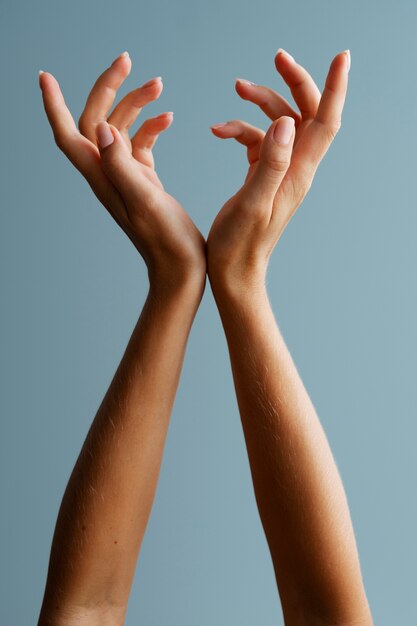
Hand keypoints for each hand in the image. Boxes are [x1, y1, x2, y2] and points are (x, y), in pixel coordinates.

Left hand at [39, 52, 205, 291]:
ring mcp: (126, 176)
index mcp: (102, 177)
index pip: (68, 135)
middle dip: (107, 88)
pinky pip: (141, 144)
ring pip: (120, 129)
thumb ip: (121, 166)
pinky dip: (152, 127)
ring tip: (159, 85)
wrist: (180, 268)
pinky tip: (169, 119)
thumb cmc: (166, 242)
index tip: (45, 76)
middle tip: (126, 59)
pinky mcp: (143, 180)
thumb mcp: (145, 201)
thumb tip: (102, 128)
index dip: (53, 105)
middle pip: (95, 121)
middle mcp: (108, 174)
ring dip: (136, 104)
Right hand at [207, 49, 349, 292]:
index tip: (340, 57)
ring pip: (280, 123)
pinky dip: (240, 130)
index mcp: (298, 173)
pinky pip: (258, 141)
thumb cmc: (241, 245)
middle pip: (306, 114)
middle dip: (294, 82)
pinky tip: (219, 131)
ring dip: (261, 102)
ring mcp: (280, 171)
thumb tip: (286, 122)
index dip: (334, 88)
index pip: (326, 122)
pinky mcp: (263, 175)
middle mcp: (295, 169)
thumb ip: (271, 164)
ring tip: (235, 89)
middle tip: (276, 57)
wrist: (234, 270)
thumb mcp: (253, 204)